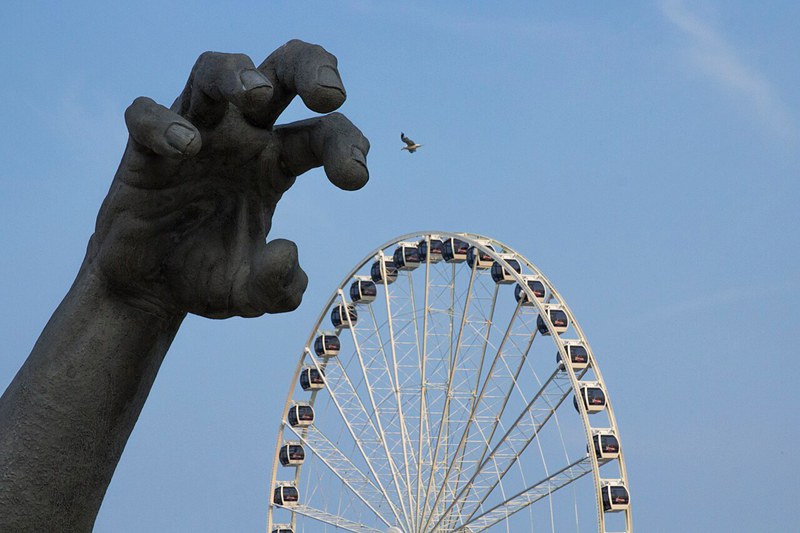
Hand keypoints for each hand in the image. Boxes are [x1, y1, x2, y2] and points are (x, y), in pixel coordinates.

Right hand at [86, 40, 368, 317]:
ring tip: (256, 95)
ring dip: (236, 74)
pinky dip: (164, 123)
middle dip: (311, 67)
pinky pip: (147, 114)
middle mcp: (242, 138)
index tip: (355, 176)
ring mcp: (194, 135)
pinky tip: (185, 148)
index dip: (345, 145)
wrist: (148, 291)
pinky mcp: (144, 149)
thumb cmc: (207, 278)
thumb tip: (287, 253)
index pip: (322, 133)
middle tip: (330, 94)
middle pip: (281, 73)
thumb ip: (276, 287)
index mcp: (278, 163)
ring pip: (214, 72)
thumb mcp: (249, 296)